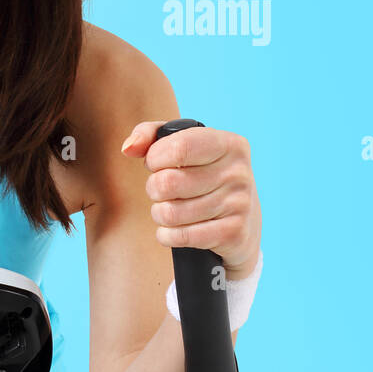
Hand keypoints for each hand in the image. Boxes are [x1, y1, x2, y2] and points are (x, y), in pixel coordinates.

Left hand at [120, 122, 261, 279]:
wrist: (243, 222)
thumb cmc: (202, 175)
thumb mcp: (184, 146)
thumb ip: (151, 135)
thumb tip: (129, 148)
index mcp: (229, 144)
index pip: (178, 147)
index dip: (154, 158)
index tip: (156, 164)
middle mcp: (238, 173)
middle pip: (167, 183)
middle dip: (154, 189)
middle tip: (162, 190)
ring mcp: (239, 204)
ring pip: (169, 213)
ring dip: (159, 213)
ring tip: (170, 208)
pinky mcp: (233, 234)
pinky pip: (179, 236)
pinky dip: (167, 235)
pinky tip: (175, 229)